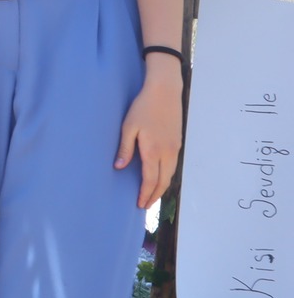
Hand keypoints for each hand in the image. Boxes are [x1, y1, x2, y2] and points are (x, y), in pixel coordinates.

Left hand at [117, 60, 183, 208]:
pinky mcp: (177, 143)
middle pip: (163, 181)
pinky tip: (160, 177)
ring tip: (152, 195)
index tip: (140, 204)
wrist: (164, 92)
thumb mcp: (128, 127)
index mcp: (153, 150)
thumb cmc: (143, 107)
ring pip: (170, 174)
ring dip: (162, 187)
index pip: (150, 179)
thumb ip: (125, 148)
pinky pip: (173, 165)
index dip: (145, 193)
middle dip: (154, 195)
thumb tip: (118, 167)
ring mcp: (175, 148)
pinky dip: (167, 176)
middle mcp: (167, 152)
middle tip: (145, 205)